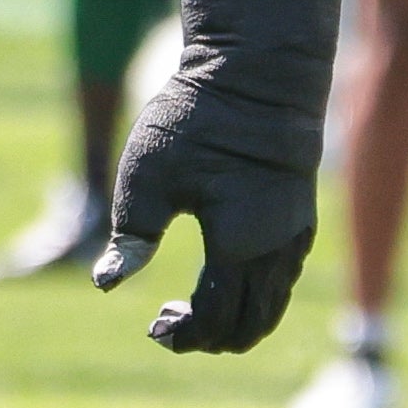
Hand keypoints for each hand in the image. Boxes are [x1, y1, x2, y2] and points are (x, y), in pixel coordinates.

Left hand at [94, 0, 338, 354]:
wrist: (259, 69)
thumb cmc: (198, 119)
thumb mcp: (147, 177)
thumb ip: (131, 237)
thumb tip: (106, 283)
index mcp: (239, 249)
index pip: (215, 321)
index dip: (183, 336)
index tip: (153, 326)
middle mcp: (277, 251)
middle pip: (251, 326)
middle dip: (210, 338)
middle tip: (169, 322)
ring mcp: (295, 235)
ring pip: (273, 305)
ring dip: (235, 319)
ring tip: (192, 306)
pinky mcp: (300, 216)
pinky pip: (284, 279)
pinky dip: (256, 295)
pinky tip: (222, 273)